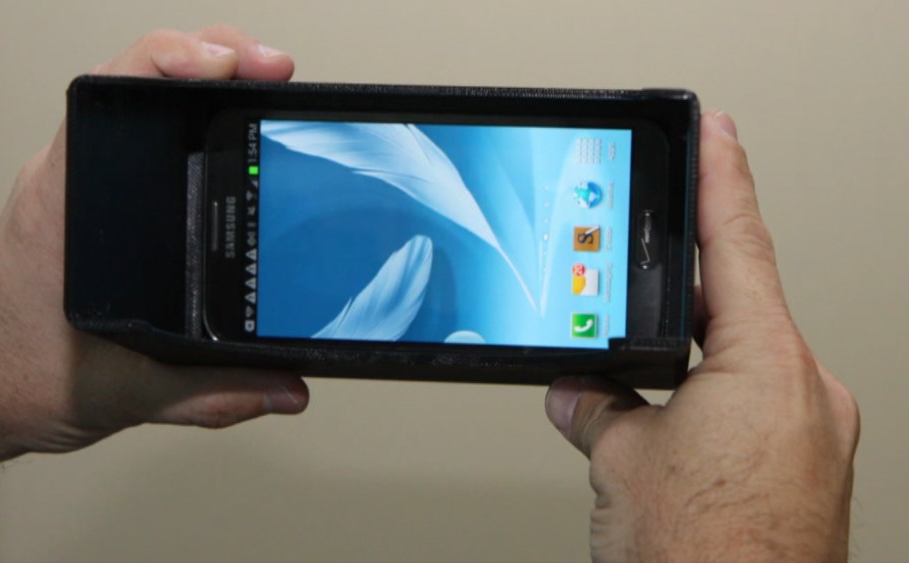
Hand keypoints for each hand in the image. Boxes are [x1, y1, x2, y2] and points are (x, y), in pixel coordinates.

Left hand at [0, 26, 307, 469]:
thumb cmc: (20, 377)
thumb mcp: (128, 391)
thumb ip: (215, 392)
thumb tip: (288, 386)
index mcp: (68, 199)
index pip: (116, 89)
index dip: (179, 60)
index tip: (232, 66)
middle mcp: (74, 179)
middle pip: (142, 79)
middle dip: (216, 60)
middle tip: (275, 72)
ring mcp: (85, 185)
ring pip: (145, 104)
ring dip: (205, 87)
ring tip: (263, 88)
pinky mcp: (98, 203)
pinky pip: (144, 139)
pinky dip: (189, 124)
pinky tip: (230, 140)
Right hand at [546, 112, 859, 560]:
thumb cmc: (702, 557)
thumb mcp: (623, 463)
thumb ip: (598, 409)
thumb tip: (581, 394)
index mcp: (767, 366)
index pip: (739, 245)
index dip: (722, 177)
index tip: (716, 130)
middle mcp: (807, 393)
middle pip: (743, 308)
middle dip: (687, 290)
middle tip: (646, 259)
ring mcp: (815, 435)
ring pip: (746, 364)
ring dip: (693, 359)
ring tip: (641, 378)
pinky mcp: (809, 471)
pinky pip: (757, 408)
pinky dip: (711, 403)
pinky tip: (672, 426)